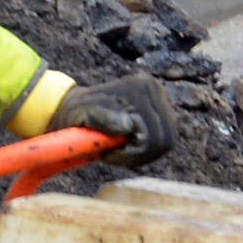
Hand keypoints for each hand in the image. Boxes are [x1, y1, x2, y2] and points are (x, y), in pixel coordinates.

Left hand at [53, 73, 180, 171]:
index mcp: (140, 87)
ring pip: (167, 142)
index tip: (107, 153)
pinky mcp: (162, 111)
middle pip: (164, 140)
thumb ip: (102, 118)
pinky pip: (165, 141)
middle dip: (138, 155)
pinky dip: (147, 151)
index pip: (151, 137)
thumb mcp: (81, 114)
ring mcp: (162, 99)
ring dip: (143, 154)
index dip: (131, 153)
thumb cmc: (75, 113)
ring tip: (119, 151)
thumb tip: (128, 126)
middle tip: (112, 154)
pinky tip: (128, 147)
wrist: (77, 108)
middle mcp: (155, 89)